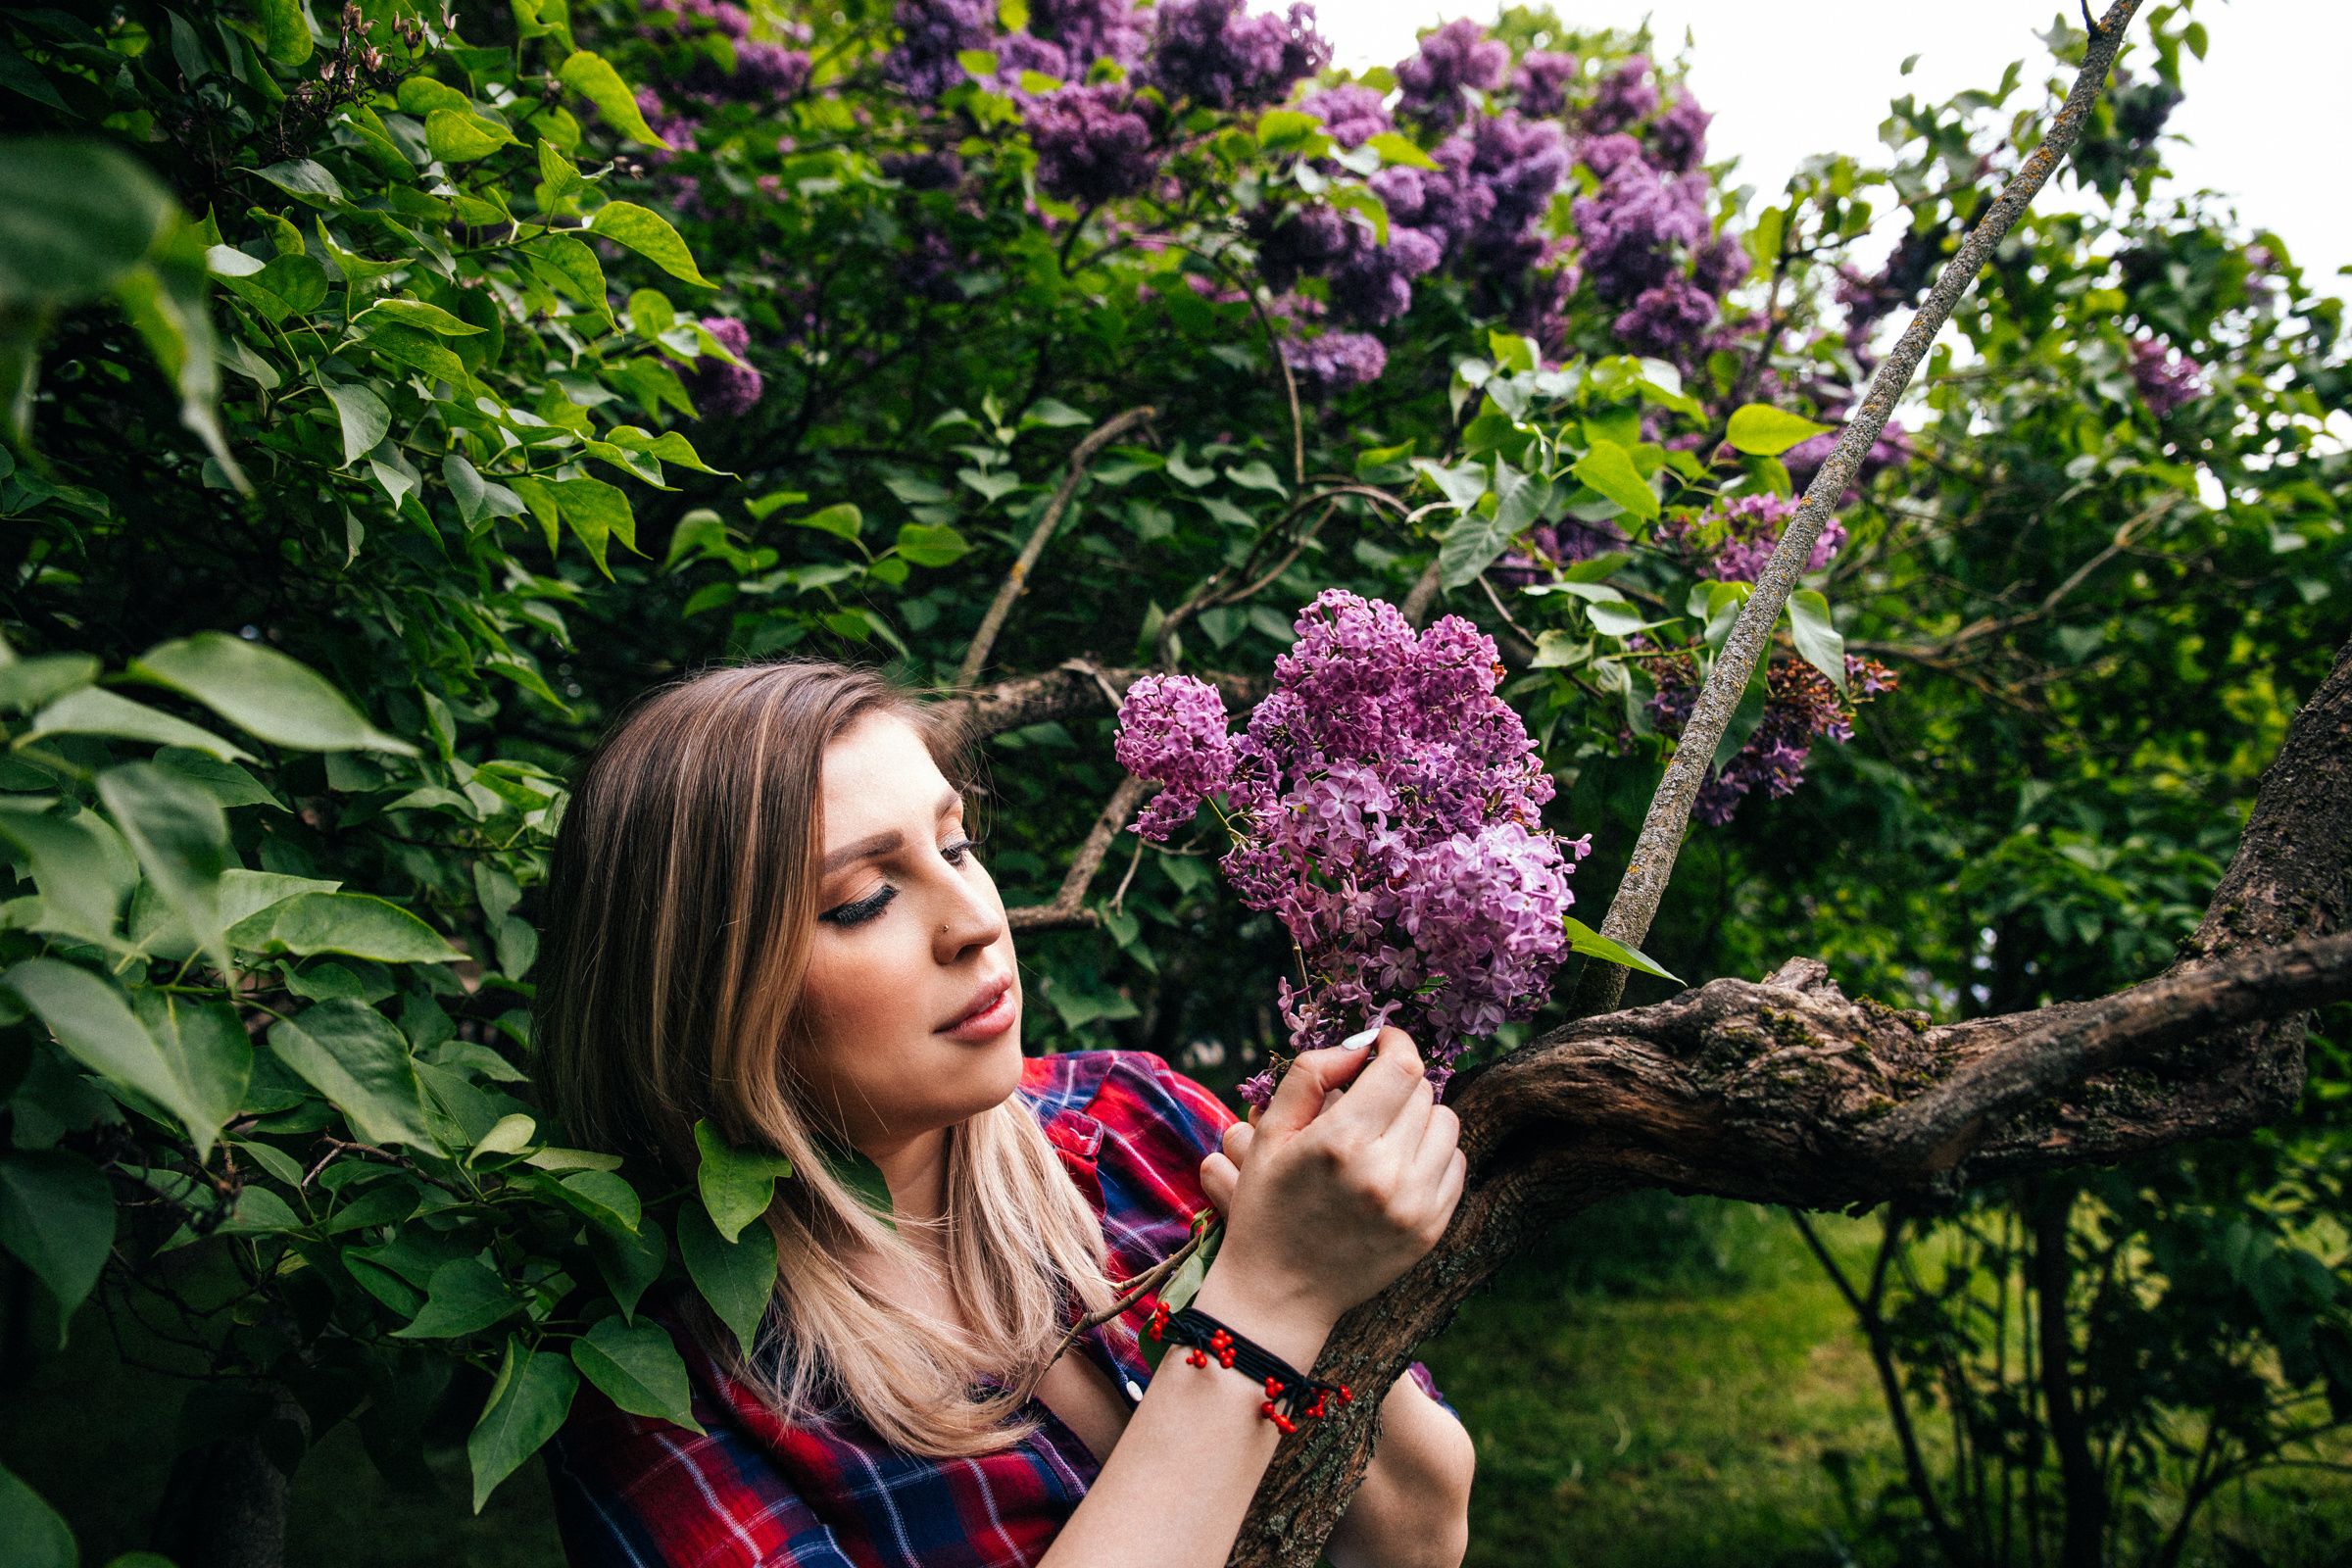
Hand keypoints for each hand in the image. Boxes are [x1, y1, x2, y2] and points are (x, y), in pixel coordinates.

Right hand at [1191, 1030, 1465, 1362]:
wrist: (1280, 1294)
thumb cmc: (1269, 1206)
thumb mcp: (1271, 1134)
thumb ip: (1311, 1075)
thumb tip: (1362, 1044)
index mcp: (1341, 1142)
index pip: (1402, 1067)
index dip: (1396, 1043)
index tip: (1383, 1042)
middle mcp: (1385, 1172)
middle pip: (1423, 1093)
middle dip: (1397, 1084)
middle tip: (1369, 1099)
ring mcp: (1414, 1205)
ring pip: (1447, 1125)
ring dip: (1420, 1118)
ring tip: (1386, 1133)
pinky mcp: (1432, 1229)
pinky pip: (1456, 1164)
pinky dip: (1433, 1154)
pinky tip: (1400, 1165)